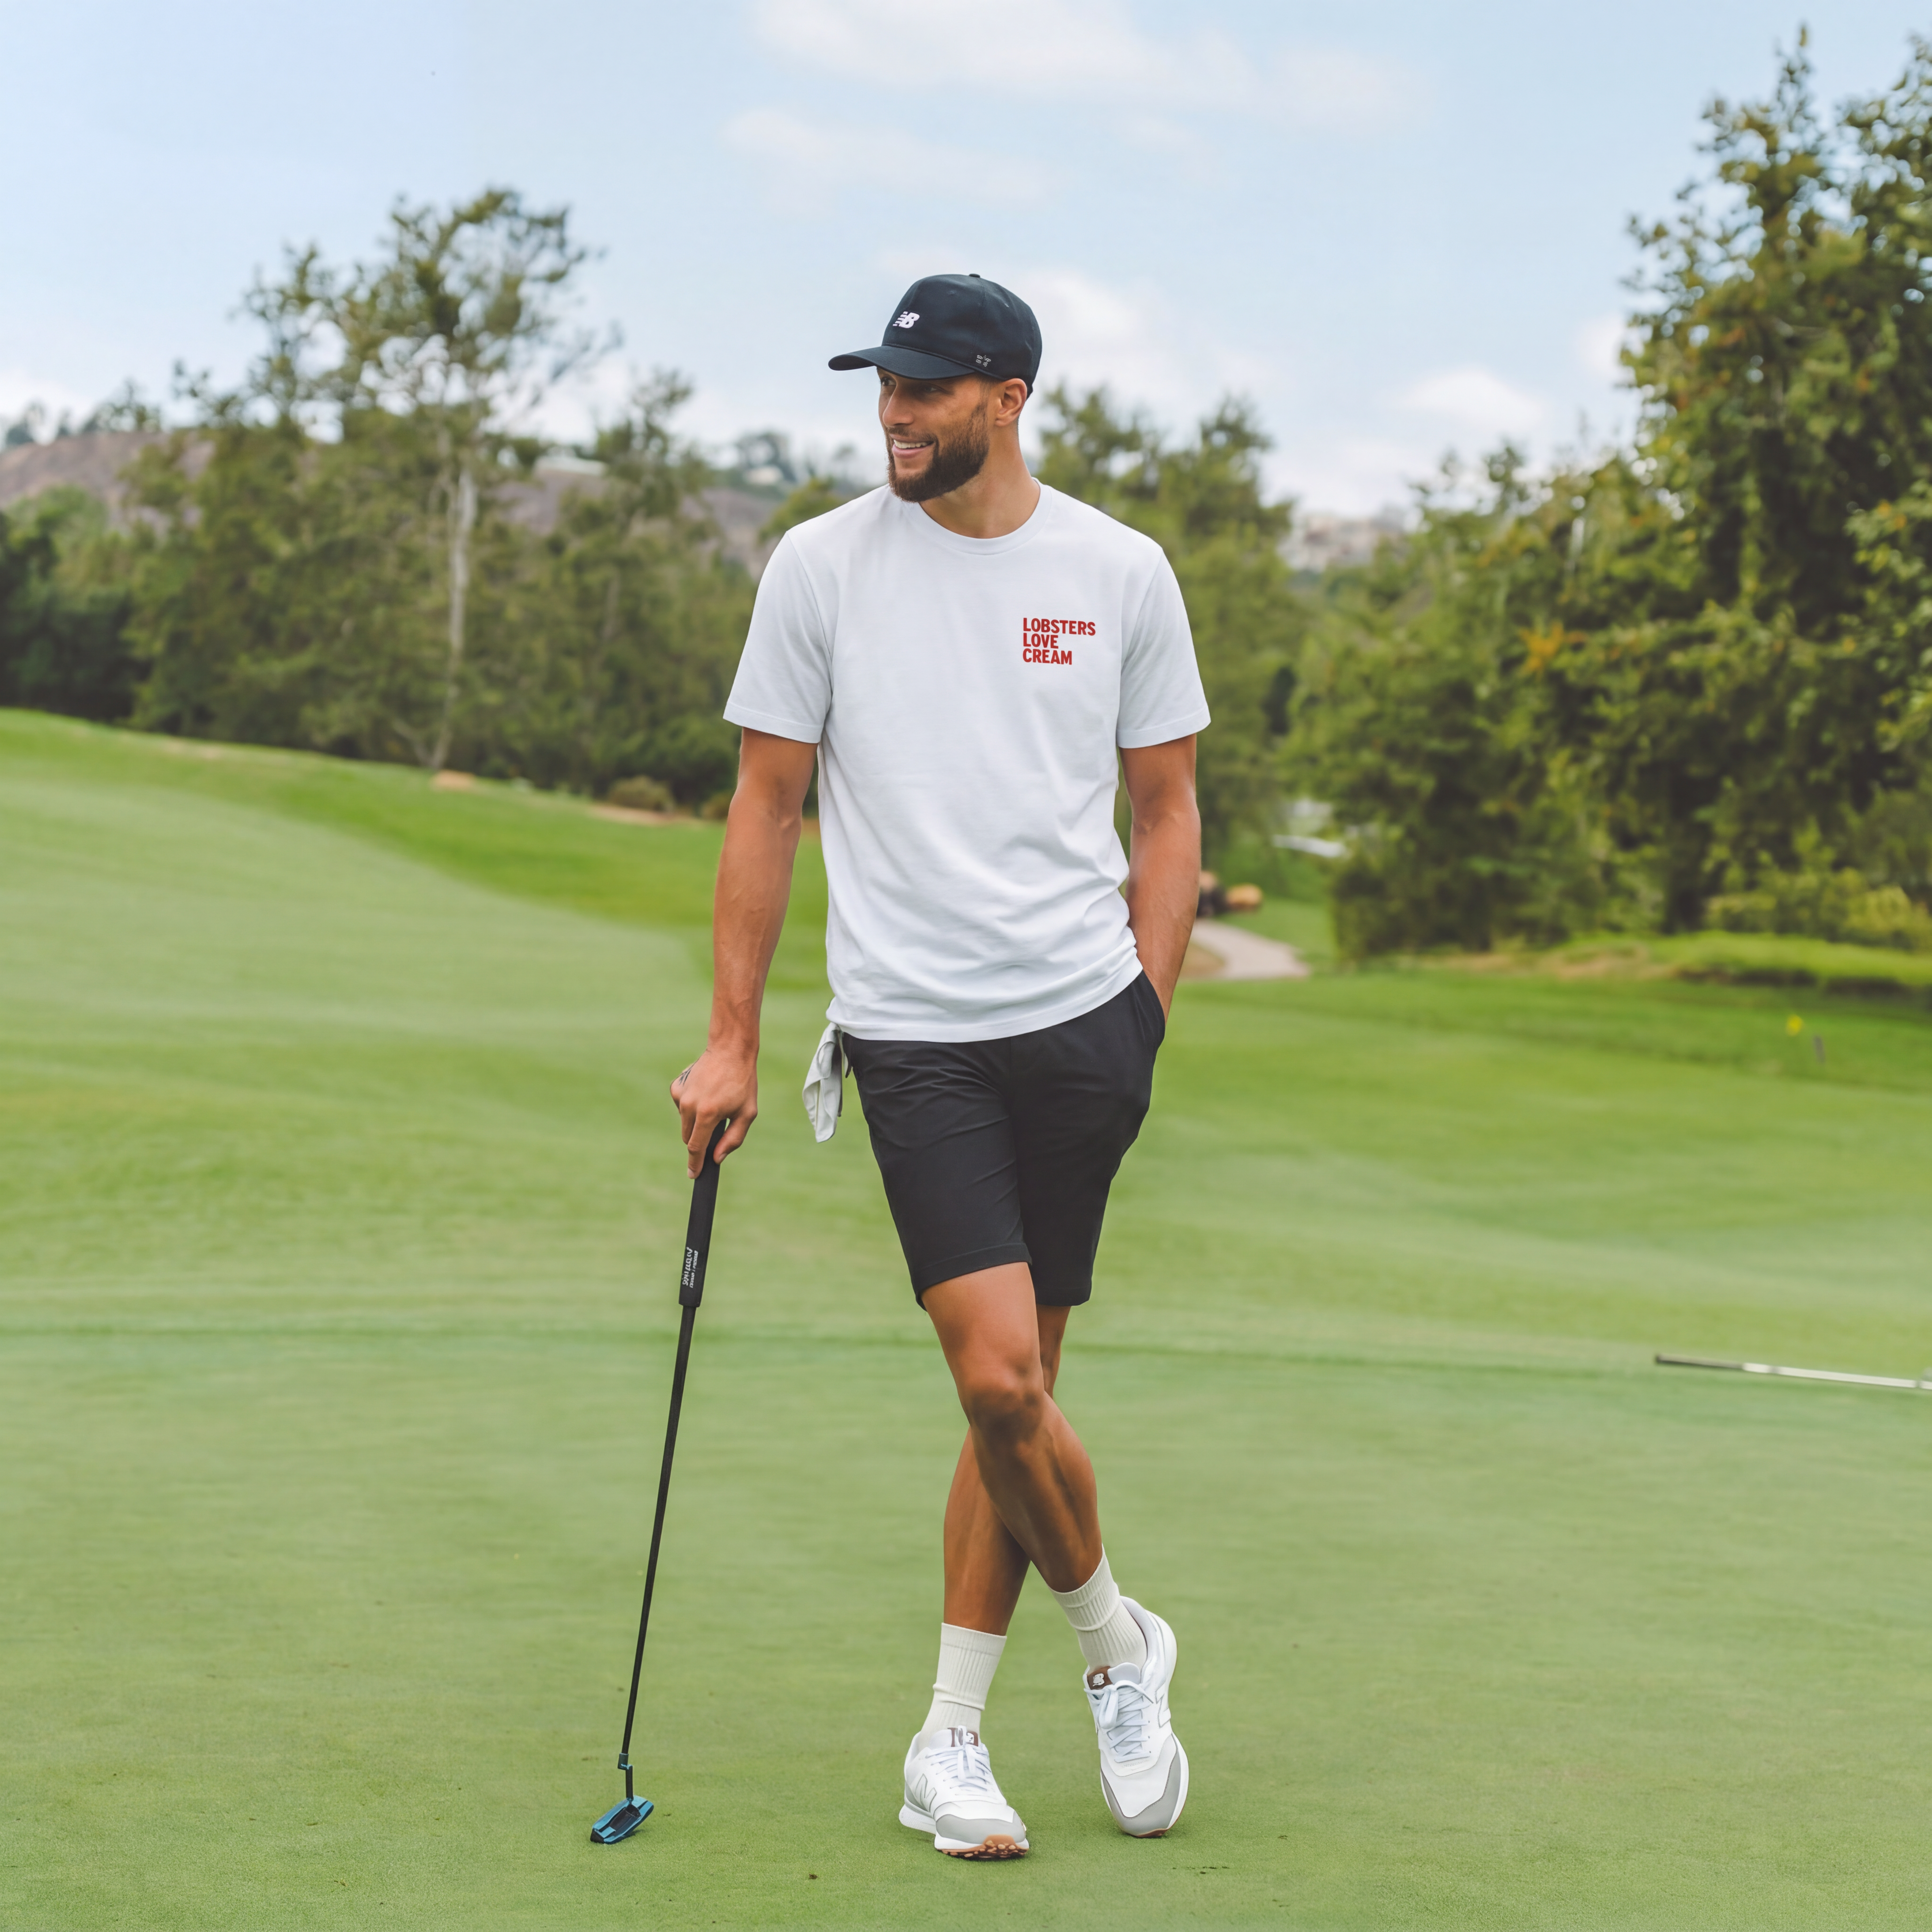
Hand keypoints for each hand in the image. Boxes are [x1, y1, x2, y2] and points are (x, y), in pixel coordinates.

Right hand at [670, 1043, 757, 1177]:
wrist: (730, 1051)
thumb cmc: (742, 1083)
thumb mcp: (747, 1114)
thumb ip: (733, 1139)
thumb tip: (716, 1158)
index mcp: (708, 1114)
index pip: (696, 1147)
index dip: (695, 1164)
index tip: (694, 1175)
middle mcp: (689, 1106)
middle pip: (689, 1138)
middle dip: (700, 1140)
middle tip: (717, 1128)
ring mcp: (680, 1095)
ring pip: (685, 1123)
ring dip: (697, 1122)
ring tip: (715, 1103)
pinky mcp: (676, 1087)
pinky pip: (682, 1108)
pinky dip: (692, 1107)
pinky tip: (705, 1093)